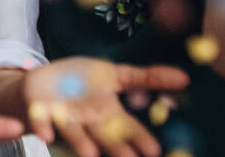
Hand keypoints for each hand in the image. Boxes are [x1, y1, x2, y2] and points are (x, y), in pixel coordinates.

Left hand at [21, 57, 187, 156]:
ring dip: (82, 143)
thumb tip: (184, 77)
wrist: (41, 82)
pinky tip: (45, 135)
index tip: (154, 150)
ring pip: (74, 132)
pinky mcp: (40, 112)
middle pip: (104, 136)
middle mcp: (89, 122)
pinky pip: (41, 121)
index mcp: (108, 114)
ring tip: (90, 154)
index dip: (140, 138)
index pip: (128, 127)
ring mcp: (64, 118)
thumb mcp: (114, 74)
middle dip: (115, 148)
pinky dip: (43, 127)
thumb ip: (145, 78)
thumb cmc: (82, 81)